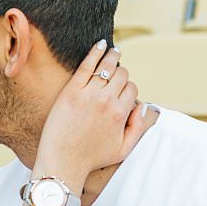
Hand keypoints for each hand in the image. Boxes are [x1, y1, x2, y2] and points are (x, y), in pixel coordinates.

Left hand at [34, 43, 143, 192]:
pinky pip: (87, 65)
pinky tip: (100, 45)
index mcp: (121, 113)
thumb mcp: (123, 149)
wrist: (63, 161)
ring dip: (113, 56)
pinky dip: (96, 52)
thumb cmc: (92, 158)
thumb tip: (143, 106)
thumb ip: (138, 128)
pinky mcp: (72, 90)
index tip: (122, 89)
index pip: (132, 89)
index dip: (129, 88)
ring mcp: (89, 94)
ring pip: (107, 67)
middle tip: (118, 71)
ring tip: (114, 50)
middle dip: (122, 73)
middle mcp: (107, 101)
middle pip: (122, 75)